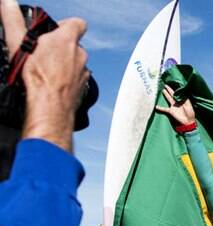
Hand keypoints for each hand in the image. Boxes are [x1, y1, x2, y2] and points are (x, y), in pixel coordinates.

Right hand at [2, 0, 89, 151]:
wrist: (51, 106)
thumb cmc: (38, 77)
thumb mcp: (19, 43)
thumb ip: (13, 20)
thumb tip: (7, 3)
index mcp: (67, 40)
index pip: (78, 23)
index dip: (67, 25)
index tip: (55, 30)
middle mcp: (80, 55)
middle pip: (74, 44)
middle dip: (61, 47)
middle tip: (44, 53)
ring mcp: (84, 72)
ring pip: (76, 62)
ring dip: (65, 64)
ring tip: (47, 71)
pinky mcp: (84, 87)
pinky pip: (77, 79)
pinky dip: (68, 79)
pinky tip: (54, 84)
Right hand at [155, 84, 195, 125]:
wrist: (188, 121)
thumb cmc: (190, 113)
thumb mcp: (189, 105)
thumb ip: (185, 99)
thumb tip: (181, 92)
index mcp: (182, 100)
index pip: (177, 93)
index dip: (175, 89)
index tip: (173, 85)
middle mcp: (177, 102)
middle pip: (172, 94)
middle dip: (169, 90)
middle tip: (165, 85)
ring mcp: (173, 106)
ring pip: (168, 99)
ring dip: (166, 95)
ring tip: (162, 90)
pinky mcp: (171, 111)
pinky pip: (164, 109)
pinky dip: (160, 108)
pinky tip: (156, 107)